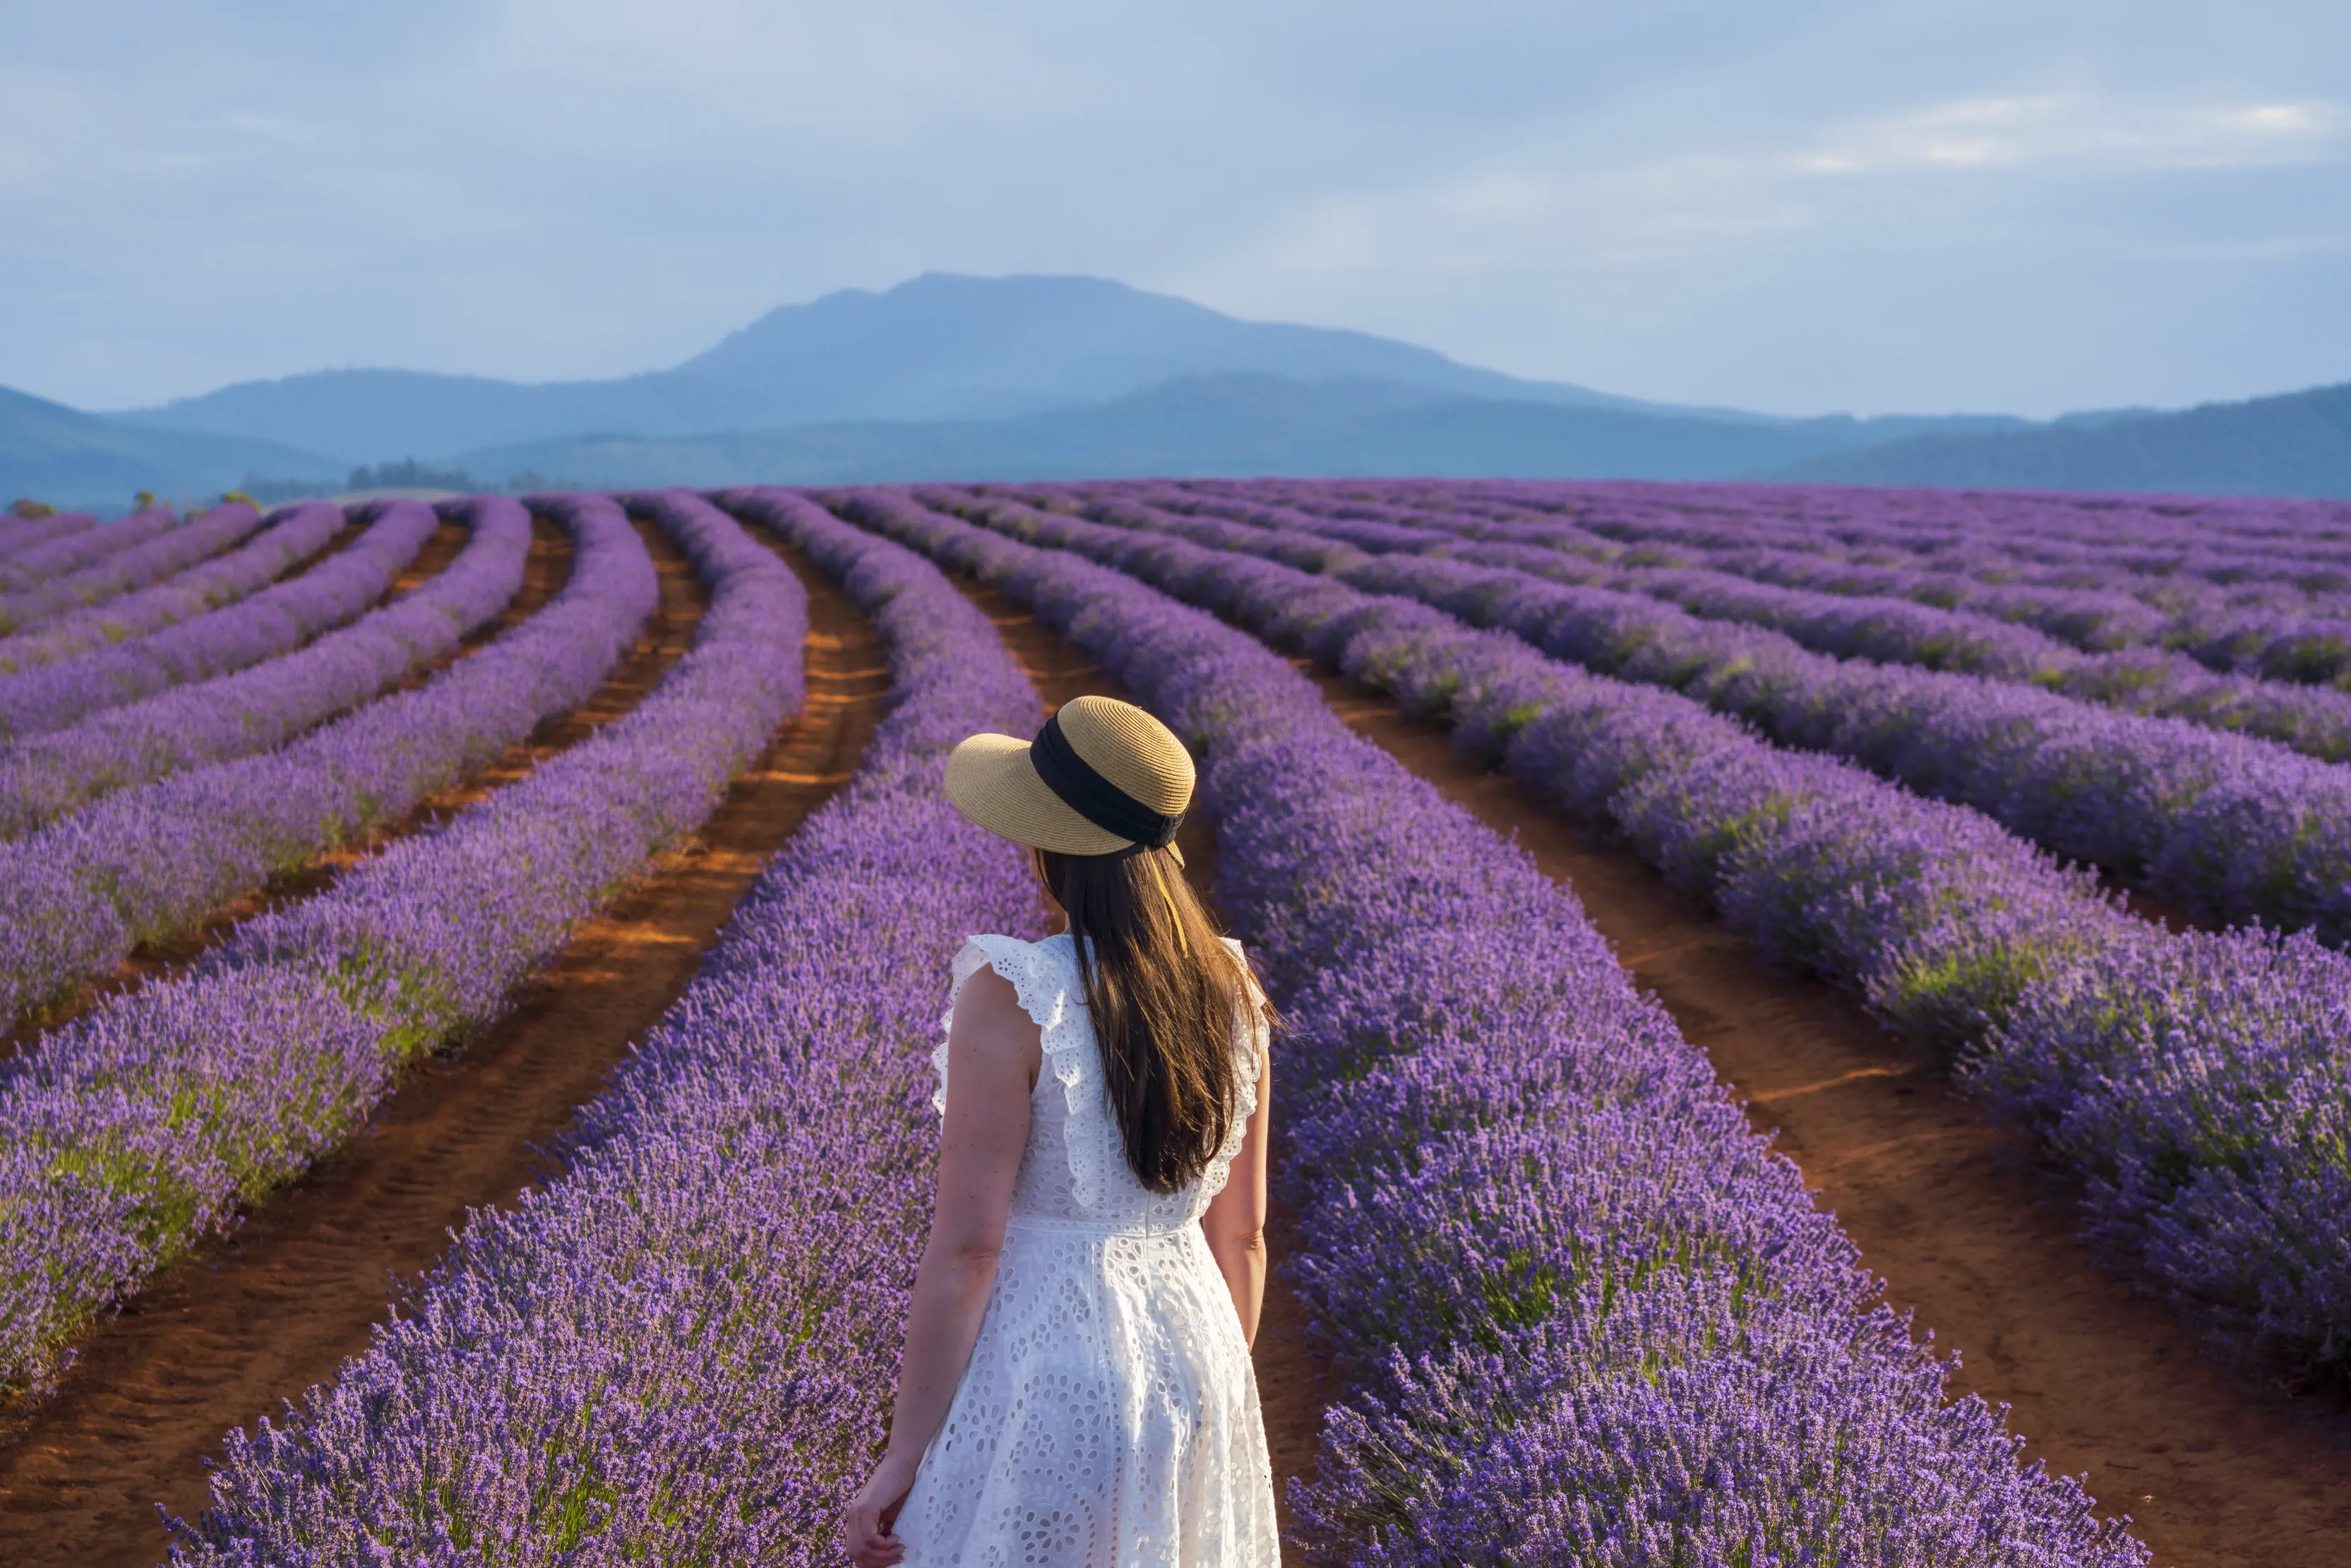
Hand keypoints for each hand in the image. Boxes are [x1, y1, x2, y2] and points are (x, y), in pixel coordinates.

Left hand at [841, 1450, 919, 1566]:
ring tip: (899, 1548)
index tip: (891, 1561)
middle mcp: (852, 1517)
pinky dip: (882, 1544)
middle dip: (877, 1563)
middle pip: (856, 1554)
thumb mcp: (890, 1518)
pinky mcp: (866, 1508)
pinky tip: (895, 1537)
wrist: (903, 1465)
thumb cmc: (900, 1489)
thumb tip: (887, 1557)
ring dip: (882, 1555)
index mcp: (856, 1521)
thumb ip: (884, 1534)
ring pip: (860, 1549)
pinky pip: (868, 1537)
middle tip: (897, 1557)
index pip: (855, 1552)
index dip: (871, 1563)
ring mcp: (857, 1512)